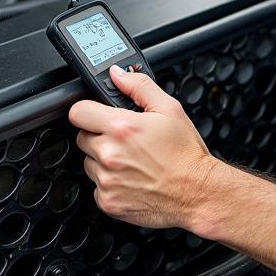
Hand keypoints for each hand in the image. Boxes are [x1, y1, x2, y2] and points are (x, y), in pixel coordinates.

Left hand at [68, 65, 221, 230]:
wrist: (198, 193)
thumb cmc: (186, 154)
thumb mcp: (169, 109)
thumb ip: (139, 86)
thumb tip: (118, 74)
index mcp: (121, 128)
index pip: (78, 112)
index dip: (87, 111)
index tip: (96, 115)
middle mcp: (109, 154)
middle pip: (82, 137)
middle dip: (99, 136)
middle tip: (125, 141)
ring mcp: (107, 180)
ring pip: (88, 163)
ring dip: (103, 160)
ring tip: (131, 161)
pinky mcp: (108, 201)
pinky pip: (97, 186)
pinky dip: (110, 182)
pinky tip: (131, 178)